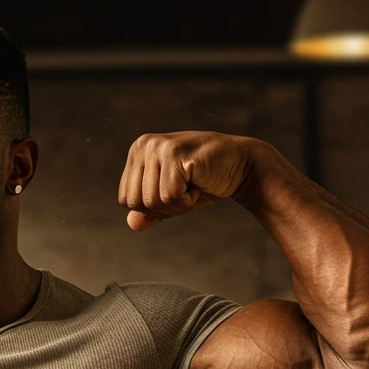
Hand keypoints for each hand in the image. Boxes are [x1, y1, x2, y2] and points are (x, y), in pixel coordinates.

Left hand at [117, 131, 255, 230]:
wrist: (242, 166)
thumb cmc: (206, 182)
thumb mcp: (172, 200)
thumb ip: (150, 211)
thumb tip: (132, 224)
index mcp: (137, 152)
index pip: (125, 199)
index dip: (152, 208)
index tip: (175, 191)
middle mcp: (143, 145)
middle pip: (134, 202)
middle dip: (163, 208)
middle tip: (186, 189)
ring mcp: (157, 146)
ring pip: (151, 201)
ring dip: (177, 204)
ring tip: (193, 184)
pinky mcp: (174, 153)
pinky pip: (169, 197)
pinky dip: (187, 201)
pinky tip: (199, 182)